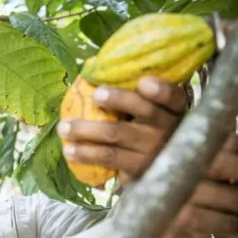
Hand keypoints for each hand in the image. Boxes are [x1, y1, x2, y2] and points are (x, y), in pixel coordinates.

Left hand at [57, 76, 187, 184]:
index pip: (172, 96)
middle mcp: (167, 128)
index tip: (143, 82)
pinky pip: (109, 157)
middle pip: (144, 111)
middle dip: (119, 100)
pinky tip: (70, 150)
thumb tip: (92, 66)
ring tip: (64, 128)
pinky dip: (87, 153)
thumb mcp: (151, 110)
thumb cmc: (148, 129)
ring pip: (117, 134)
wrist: (162, 171)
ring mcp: (153, 150)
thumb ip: (134, 92)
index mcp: (173, 108)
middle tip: (96, 95)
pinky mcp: (138, 168)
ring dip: (86, 130)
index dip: (160, 90)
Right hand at [150, 134, 237, 237]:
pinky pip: (227, 224)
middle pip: (231, 165)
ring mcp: (183, 198)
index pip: (217, 138)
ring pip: (236, 197)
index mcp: (175, 149)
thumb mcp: (175, 166)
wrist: (129, 230)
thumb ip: (212, 153)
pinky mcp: (187, 224)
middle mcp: (180, 169)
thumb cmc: (156, 192)